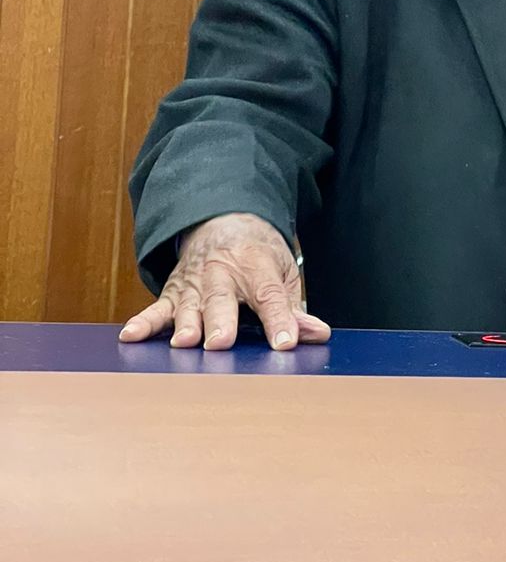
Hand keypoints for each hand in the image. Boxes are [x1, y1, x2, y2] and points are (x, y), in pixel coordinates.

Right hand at [118, 212, 330, 350]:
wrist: (222, 218)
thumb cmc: (257, 252)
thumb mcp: (282, 271)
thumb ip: (294, 306)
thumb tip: (318, 334)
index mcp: (256, 266)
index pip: (270, 295)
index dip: (279, 320)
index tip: (285, 343)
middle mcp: (223, 273)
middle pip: (222, 299)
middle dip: (221, 321)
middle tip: (220, 342)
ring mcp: (195, 283)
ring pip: (189, 306)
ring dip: (186, 324)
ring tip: (184, 343)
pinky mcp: (174, 292)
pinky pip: (157, 308)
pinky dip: (143, 322)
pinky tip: (130, 335)